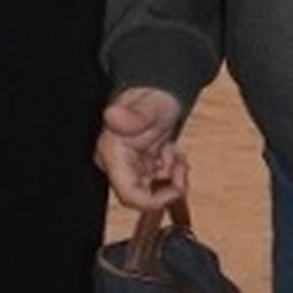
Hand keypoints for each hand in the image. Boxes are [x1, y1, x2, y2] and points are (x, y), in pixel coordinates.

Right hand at [98, 86, 188, 209]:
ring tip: (176, 155)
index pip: (129, 195)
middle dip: (167, 185)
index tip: (176, 187)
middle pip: (143, 196)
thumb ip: (132, 115)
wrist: (156, 92)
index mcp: (112, 153)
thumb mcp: (149, 105)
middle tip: (180, 164)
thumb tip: (113, 116)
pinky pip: (157, 182)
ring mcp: (128, 166)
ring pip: (152, 190)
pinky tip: (173, 155)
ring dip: (170, 177)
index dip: (155, 201)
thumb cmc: (151, 96)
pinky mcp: (139, 166)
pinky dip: (170, 172)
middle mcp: (116, 164)